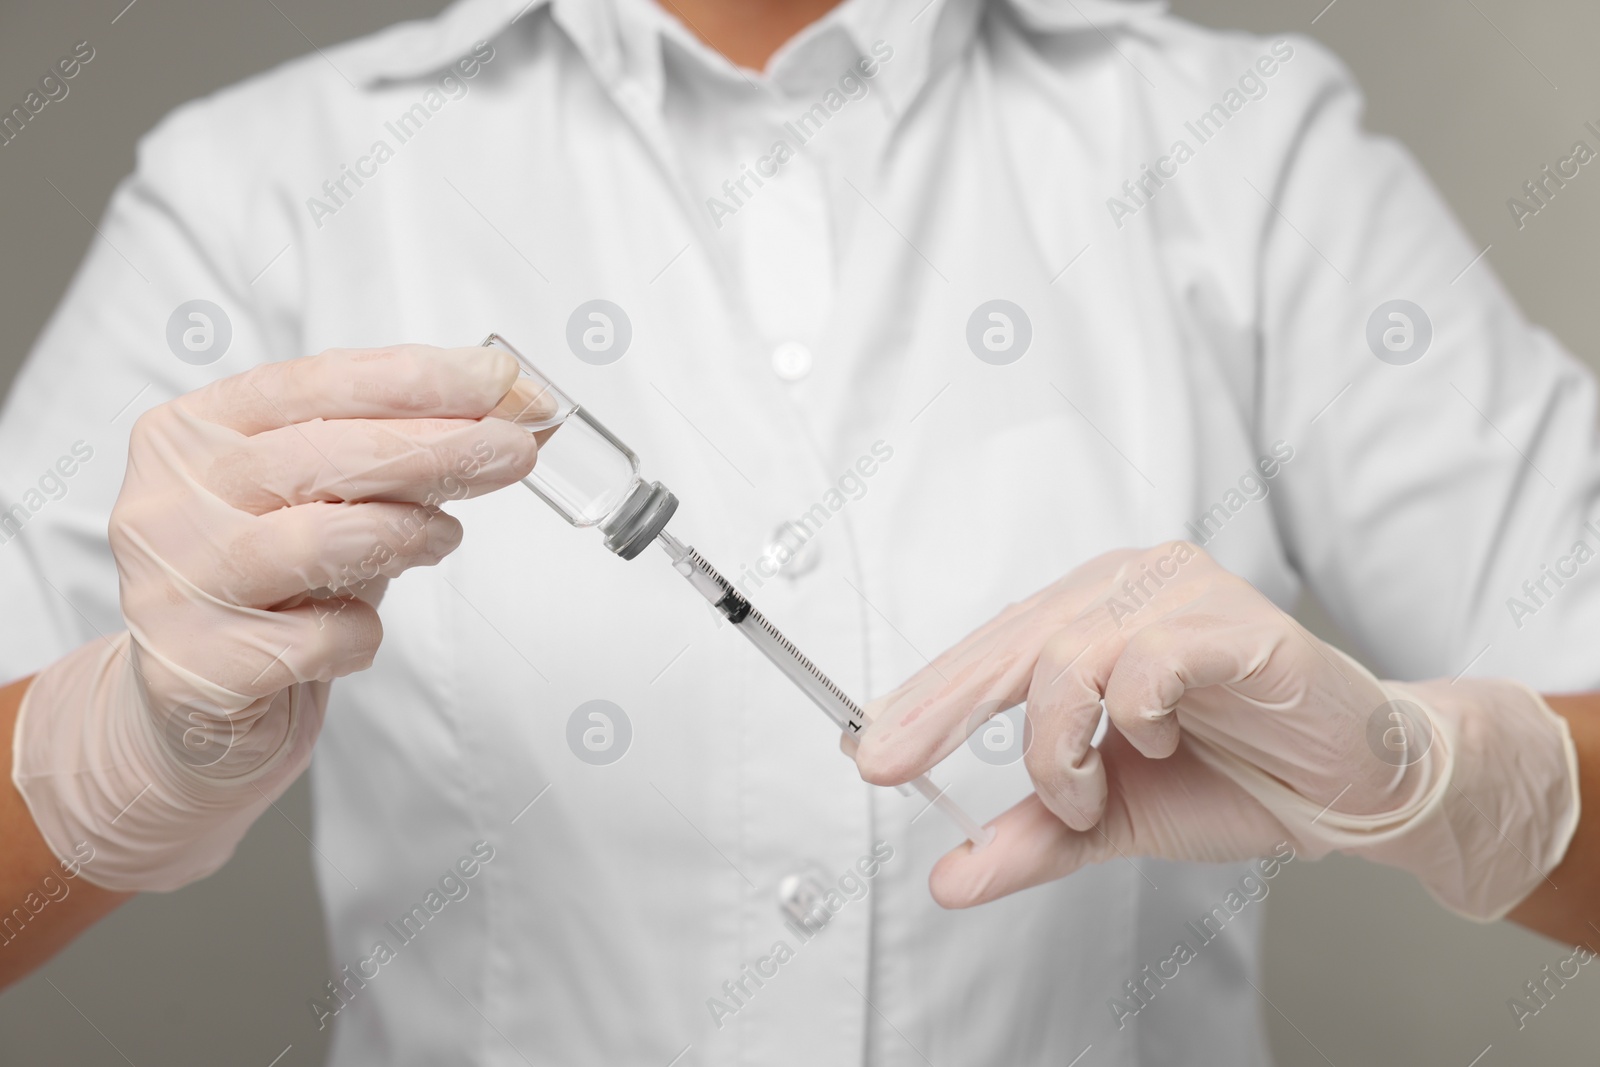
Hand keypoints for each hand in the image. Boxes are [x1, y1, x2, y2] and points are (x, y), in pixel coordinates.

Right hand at [12, 345, 536, 890]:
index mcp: (196, 432)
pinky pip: (321, 637)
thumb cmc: (272, 586)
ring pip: (325, 538)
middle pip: (325, 454)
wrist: (189, 712)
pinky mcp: (197, 666)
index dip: (417, 379)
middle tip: (513, 451)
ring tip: (443, 538)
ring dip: (409, 534)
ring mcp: (174, 583)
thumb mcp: (337, 501)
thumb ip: (414, 450)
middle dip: (438, 447)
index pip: (315, 383)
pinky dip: (363, 633)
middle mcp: (172, 498)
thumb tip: (528, 410)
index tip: (499, 379)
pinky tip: (355, 630)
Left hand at [852, 543, 1578, 919]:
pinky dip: (1134, 720)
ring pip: (1064, 658)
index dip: (926, 700)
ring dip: (1062, 748)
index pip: (989, 650)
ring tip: (1093, 793)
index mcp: (1090, 613)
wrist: (1354, 788)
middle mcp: (1127, 585)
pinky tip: (1158, 745)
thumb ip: (1034, 837)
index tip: (870, 754)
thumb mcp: (1111, 818)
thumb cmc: (1235, 775)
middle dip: (941, 712)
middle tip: (892, 765)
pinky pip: (1146, 662)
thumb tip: (949, 875)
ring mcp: (1182, 594)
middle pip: (1007, 643)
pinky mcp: (1236, 626)